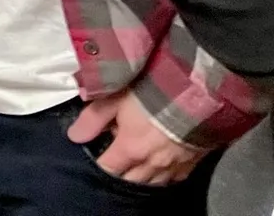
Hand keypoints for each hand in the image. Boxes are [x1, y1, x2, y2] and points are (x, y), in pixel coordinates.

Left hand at [67, 91, 205, 184]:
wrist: (199, 92)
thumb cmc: (153, 91)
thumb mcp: (116, 98)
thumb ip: (93, 118)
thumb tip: (74, 136)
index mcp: (131, 149)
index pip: (108, 169)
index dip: (99, 165)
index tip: (95, 156)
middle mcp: (153, 164)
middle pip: (131, 181)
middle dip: (120, 174)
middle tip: (114, 162)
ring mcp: (175, 166)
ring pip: (153, 183)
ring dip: (141, 177)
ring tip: (134, 165)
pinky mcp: (194, 162)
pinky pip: (175, 178)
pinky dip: (164, 176)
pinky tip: (159, 166)